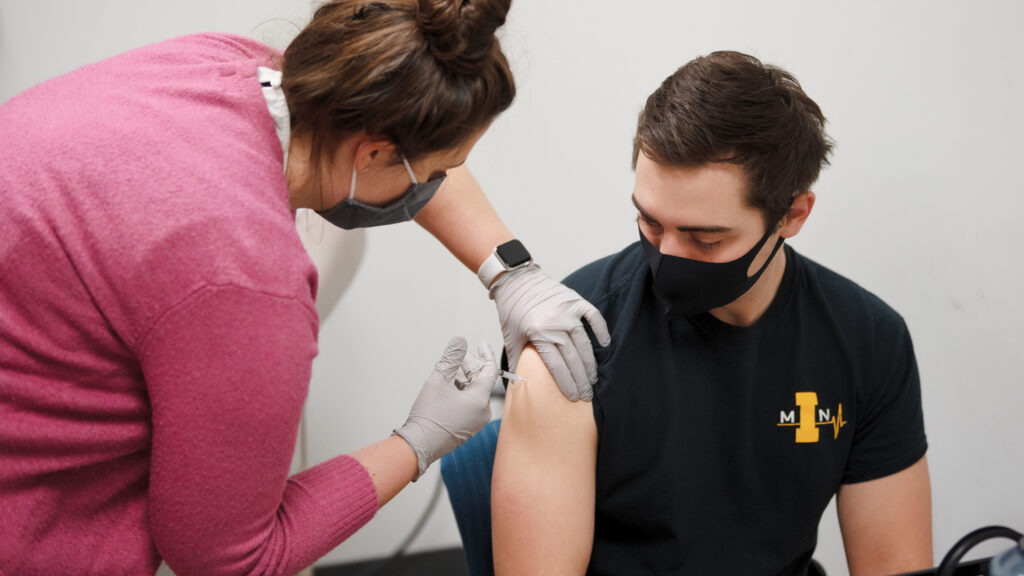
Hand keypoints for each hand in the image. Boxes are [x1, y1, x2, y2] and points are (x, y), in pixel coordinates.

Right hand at [394, 337, 496, 478]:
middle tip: (461, 355)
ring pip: (474, 394)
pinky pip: (469, 405)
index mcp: (480, 401)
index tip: (480, 344)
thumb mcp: (439, 380)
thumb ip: (451, 358)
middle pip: (481, 383)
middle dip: (471, 367)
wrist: (418, 445)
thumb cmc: (429, 415)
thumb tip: (460, 340)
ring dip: (464, 379)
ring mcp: (475, 422)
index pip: (489, 372)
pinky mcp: (466, 428)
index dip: (485, 355)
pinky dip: (462, 392)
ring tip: (452, 369)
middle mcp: (482, 412)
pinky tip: (450, 386)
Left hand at [489, 264, 610, 401]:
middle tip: (587, 395)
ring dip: (590, 363)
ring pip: (584, 343)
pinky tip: (605, 344)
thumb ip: (517, 362)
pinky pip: (594, 317)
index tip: (573, 397)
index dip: (566, 384)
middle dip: (581, 380)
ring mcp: (568, 312)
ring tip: (593, 378)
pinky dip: (601, 330)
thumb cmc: (512, 310)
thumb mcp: (511, 338)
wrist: (516, 280)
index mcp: (538, 334)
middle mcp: (555, 324)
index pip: (557, 366)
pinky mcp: (575, 301)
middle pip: (573, 359)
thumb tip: (518, 386)